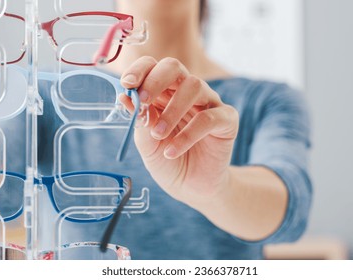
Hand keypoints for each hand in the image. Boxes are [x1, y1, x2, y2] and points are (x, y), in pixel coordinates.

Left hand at [119, 56, 238, 208]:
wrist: (191, 188)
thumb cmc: (168, 162)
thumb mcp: (147, 143)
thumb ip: (139, 120)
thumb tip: (125, 97)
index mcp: (164, 93)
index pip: (152, 67)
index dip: (139, 70)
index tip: (127, 84)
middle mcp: (186, 93)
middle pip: (174, 67)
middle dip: (156, 80)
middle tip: (143, 101)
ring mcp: (208, 104)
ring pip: (194, 86)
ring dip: (172, 110)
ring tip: (158, 135)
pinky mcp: (226, 120)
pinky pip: (209, 118)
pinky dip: (188, 135)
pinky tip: (172, 152)